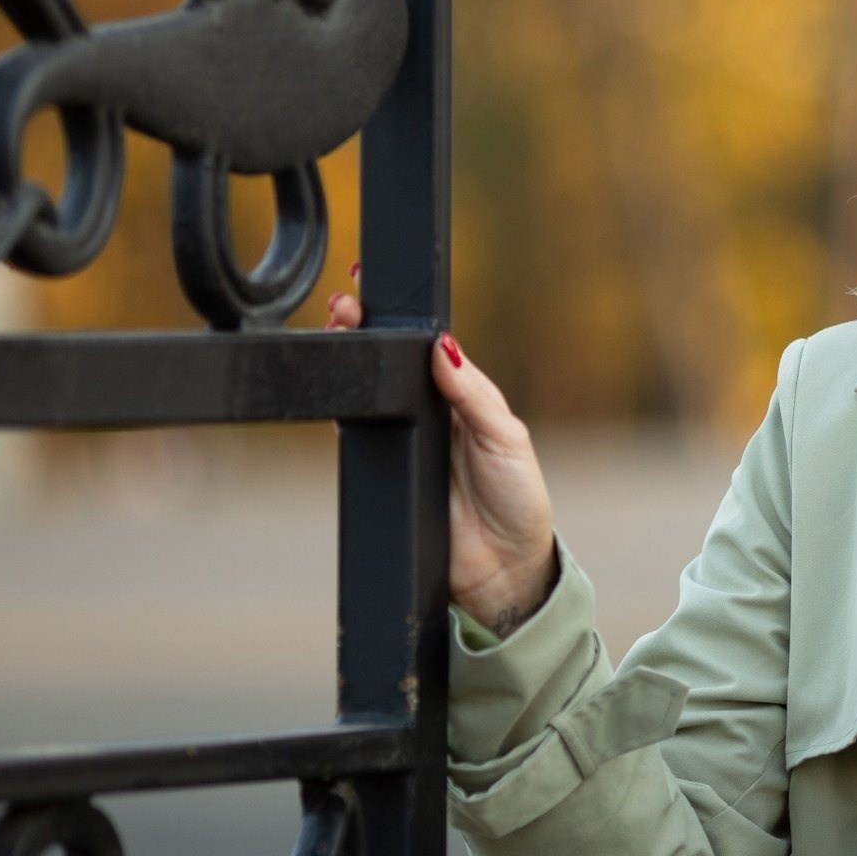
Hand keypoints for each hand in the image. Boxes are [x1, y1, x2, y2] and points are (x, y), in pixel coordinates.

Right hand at [327, 264, 557, 635]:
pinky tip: (339, 386)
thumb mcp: (507, 438)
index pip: (425, 345)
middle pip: (388, 360)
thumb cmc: (518, 498)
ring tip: (340, 328)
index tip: (377, 286)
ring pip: (367, 390)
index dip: (401, 316)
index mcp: (463, 395)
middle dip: (364, 326)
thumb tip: (441, 346)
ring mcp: (401, 438)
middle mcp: (429, 412)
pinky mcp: (380, 468)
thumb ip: (473, 394)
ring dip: (350, 359)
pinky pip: (356, 434)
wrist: (501, 568)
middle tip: (345, 305)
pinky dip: (344, 408)